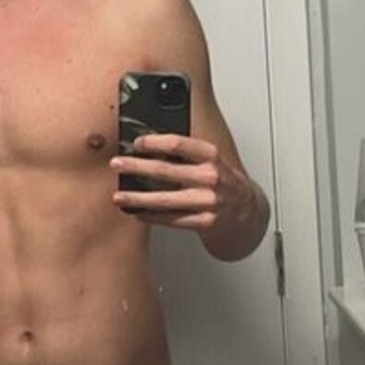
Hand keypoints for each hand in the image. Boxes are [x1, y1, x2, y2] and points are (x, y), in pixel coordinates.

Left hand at [111, 133, 266, 257]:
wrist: (247, 212)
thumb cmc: (223, 182)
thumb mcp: (212, 160)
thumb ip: (187, 153)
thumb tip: (150, 146)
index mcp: (211, 155)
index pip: (178, 144)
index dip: (153, 142)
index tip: (136, 143)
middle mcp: (210, 177)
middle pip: (165, 170)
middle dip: (136, 167)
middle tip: (116, 164)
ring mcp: (207, 201)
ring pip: (164, 200)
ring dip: (137, 198)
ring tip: (119, 196)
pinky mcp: (205, 222)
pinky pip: (172, 220)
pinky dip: (152, 217)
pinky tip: (138, 214)